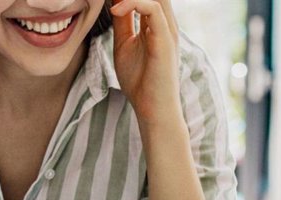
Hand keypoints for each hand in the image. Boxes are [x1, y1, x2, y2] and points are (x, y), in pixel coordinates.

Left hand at [109, 0, 180, 125]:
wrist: (152, 108)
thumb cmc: (139, 81)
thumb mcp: (123, 44)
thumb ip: (122, 22)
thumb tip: (114, 2)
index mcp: (156, 23)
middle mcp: (165, 22)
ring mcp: (167, 29)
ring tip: (113, 1)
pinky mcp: (166, 39)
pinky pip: (153, 9)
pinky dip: (133, 3)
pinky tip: (115, 11)